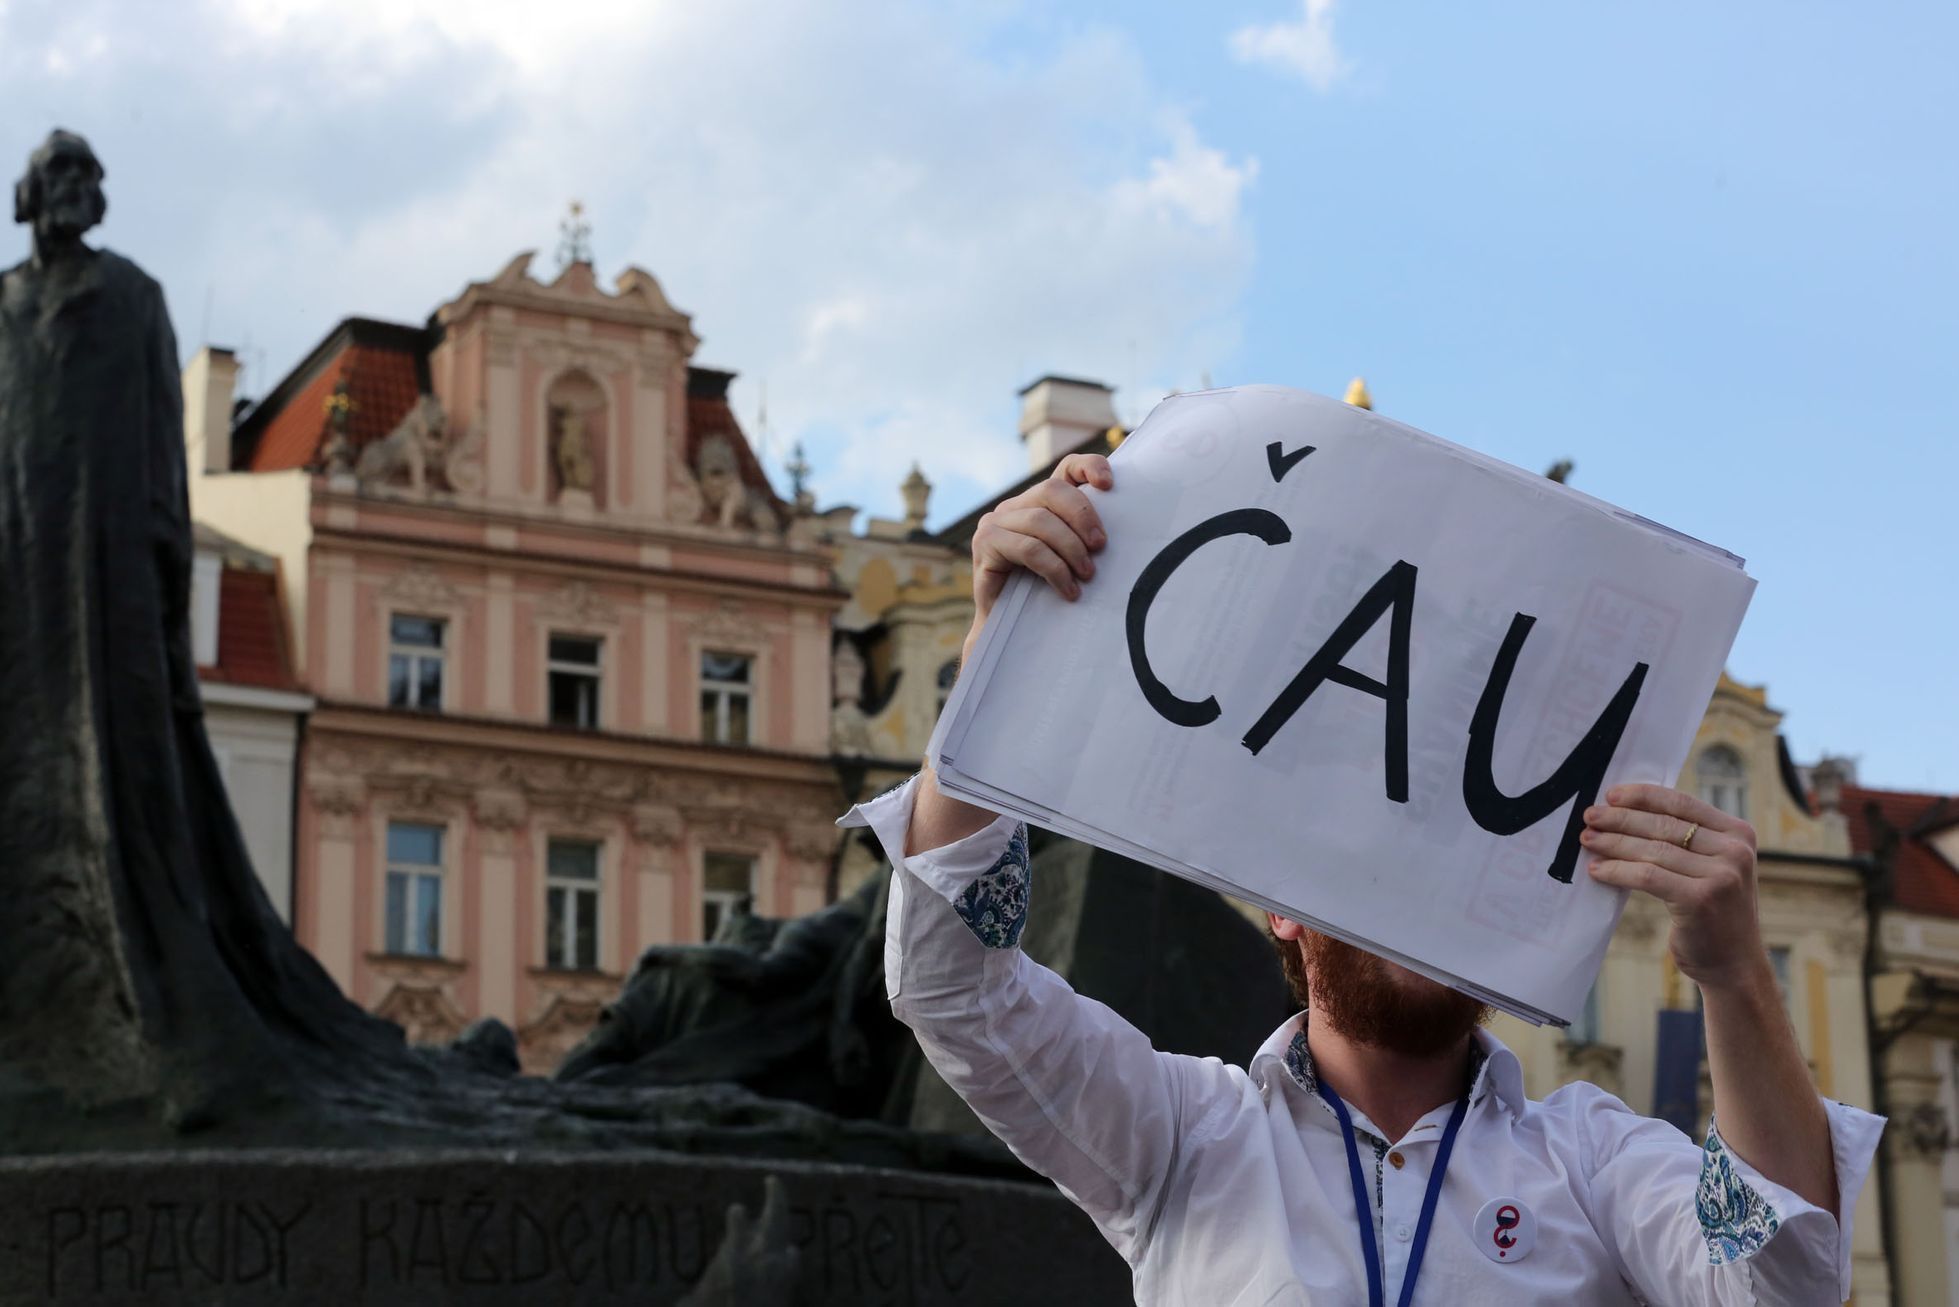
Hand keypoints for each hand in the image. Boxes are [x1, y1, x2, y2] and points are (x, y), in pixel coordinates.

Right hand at [965, 453, 1112, 657]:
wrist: (1009, 633)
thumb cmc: (1046, 595)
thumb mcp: (1072, 560)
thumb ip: (1087, 539)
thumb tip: (1124, 531)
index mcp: (1039, 502)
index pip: (1066, 468)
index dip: (1089, 466)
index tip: (1110, 485)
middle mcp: (1015, 506)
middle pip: (1053, 490)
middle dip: (1083, 516)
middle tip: (1101, 547)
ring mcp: (995, 522)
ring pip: (1040, 521)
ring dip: (1071, 549)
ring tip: (1088, 576)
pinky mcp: (985, 544)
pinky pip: (1028, 548)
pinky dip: (1054, 569)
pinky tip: (1068, 590)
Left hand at [1581, 785, 1768, 993]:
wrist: (1735, 965)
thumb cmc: (1713, 912)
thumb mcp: (1711, 867)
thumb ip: (1687, 841)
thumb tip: (1628, 812)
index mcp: (1738, 833)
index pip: (1682, 803)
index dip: (1644, 796)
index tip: (1611, 795)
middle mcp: (1735, 851)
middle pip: (1664, 825)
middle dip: (1621, 818)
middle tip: (1590, 816)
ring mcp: (1721, 876)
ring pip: (1653, 850)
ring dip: (1613, 843)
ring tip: (1587, 840)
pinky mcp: (1701, 900)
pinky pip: (1647, 876)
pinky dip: (1617, 870)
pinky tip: (1597, 870)